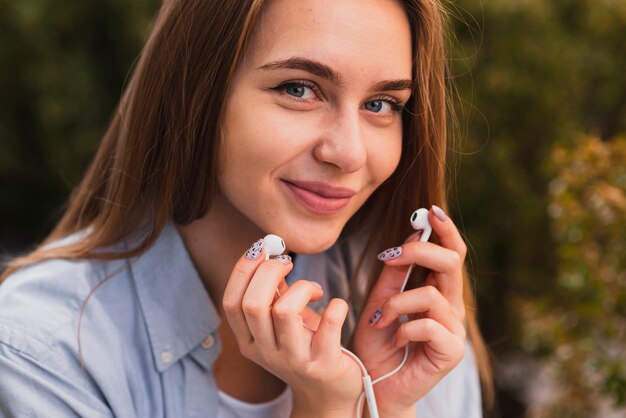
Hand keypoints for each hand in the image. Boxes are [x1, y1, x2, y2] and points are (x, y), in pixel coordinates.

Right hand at [222, 241, 362, 416]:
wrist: (328, 393)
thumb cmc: (304, 347)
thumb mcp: (279, 324)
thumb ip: (272, 294)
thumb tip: (270, 254)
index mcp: (249, 341)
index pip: (231, 302)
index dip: (243, 270)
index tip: (263, 249)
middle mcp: (265, 352)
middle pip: (253, 304)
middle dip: (270, 271)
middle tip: (288, 263)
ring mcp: (293, 360)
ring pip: (284, 312)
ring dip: (302, 287)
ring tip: (314, 290)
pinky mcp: (323, 364)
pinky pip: (329, 324)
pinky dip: (336, 305)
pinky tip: (336, 305)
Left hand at [353, 207, 466, 416]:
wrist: (374, 384)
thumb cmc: (378, 343)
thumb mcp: (379, 300)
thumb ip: (394, 273)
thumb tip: (410, 238)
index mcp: (437, 290)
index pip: (451, 252)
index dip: (445, 230)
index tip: (427, 212)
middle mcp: (451, 306)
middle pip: (452, 262)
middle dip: (420, 251)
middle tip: (390, 256)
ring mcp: (455, 328)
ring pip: (432, 294)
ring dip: (397, 303)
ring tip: (380, 319)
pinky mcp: (452, 351)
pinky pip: (430, 325)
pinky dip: (405, 329)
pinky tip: (396, 339)